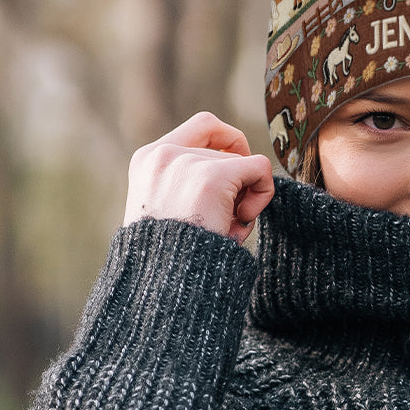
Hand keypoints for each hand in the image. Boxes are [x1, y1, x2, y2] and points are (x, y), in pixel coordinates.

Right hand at [124, 112, 275, 245]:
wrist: (162, 284)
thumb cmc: (171, 257)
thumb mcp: (169, 208)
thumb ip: (190, 182)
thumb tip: (245, 164)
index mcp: (147, 160)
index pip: (203, 126)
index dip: (229, 143)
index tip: (235, 172)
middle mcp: (163, 154)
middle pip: (227, 150)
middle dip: (236, 183)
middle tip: (226, 218)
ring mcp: (187, 163)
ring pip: (244, 163)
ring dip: (244, 197)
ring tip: (225, 228)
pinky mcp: (212, 177)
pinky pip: (260, 169)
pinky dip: (263, 193)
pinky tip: (241, 221)